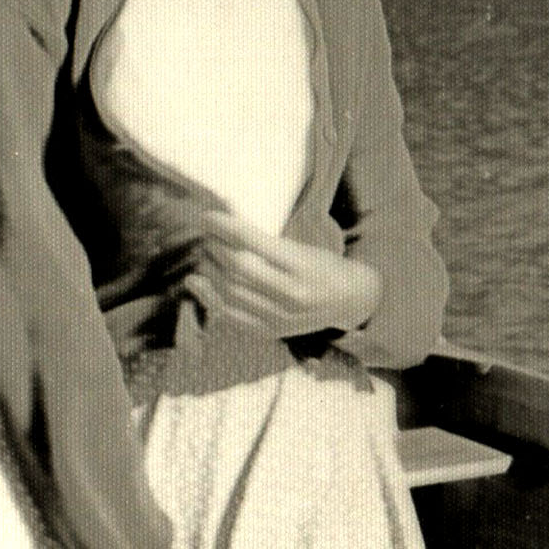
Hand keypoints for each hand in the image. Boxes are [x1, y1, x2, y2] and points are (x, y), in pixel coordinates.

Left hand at [185, 210, 382, 339]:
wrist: (351, 302)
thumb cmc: (325, 267)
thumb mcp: (303, 247)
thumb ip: (266, 241)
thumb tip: (221, 224)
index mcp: (302, 266)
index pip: (250, 242)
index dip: (223, 227)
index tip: (207, 216)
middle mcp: (291, 295)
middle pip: (236, 267)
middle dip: (214, 246)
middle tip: (207, 234)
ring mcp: (279, 317)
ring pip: (229, 291)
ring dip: (209, 269)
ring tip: (205, 253)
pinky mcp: (270, 331)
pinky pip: (230, 315)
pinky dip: (208, 297)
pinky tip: (196, 281)